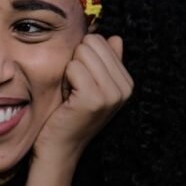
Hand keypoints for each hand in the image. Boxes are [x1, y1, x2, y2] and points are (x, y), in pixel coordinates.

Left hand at [34, 34, 132, 163]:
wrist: (59, 147)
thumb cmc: (69, 113)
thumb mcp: (91, 85)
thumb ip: (105, 62)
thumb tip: (115, 38)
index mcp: (126, 82)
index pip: (101, 40)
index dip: (82, 58)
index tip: (81, 82)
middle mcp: (125, 88)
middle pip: (91, 43)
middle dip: (76, 61)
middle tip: (74, 88)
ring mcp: (112, 94)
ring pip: (82, 53)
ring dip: (69, 71)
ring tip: (71, 93)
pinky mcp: (94, 99)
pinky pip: (73, 67)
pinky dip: (64, 79)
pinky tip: (67, 98)